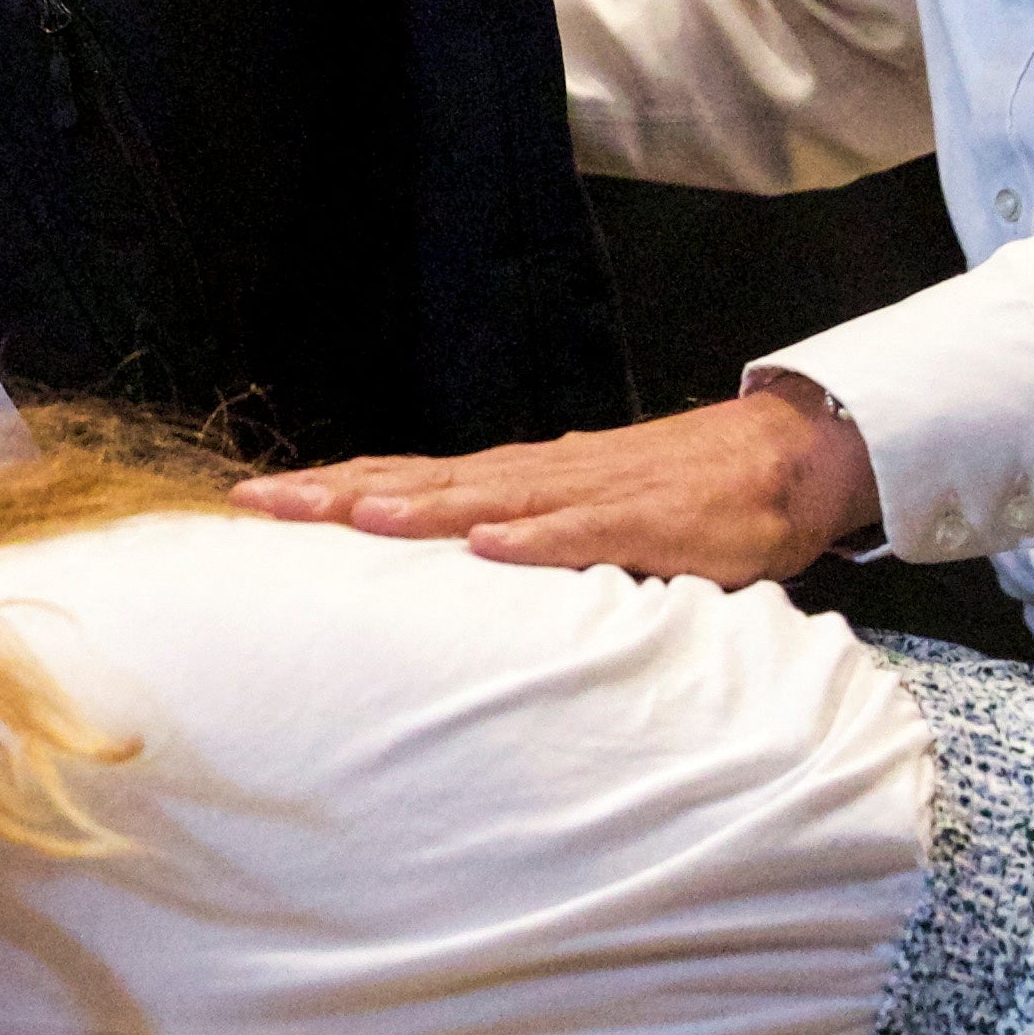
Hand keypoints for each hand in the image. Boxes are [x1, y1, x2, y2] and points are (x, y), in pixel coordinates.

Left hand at [238, 384, 876, 587]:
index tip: (252, 501)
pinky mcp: (647, 520)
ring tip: (355, 516)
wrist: (781, 457)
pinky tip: (492, 546)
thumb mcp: (578, 519)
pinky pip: (585, 532)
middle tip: (260, 504)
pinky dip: (537, 538)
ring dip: (421, 508)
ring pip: (489, 499)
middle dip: (339, 494)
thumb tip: (448, 577)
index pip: (406, 480)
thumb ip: (517, 542)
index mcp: (515, 482)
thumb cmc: (674, 495)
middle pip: (422, 483)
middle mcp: (536, 477)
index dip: (331, 488)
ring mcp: (589, 494)